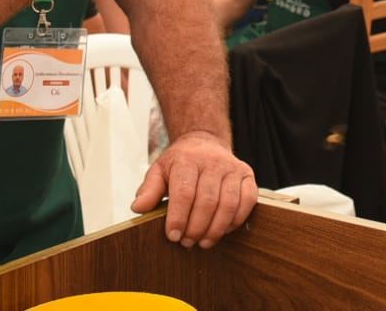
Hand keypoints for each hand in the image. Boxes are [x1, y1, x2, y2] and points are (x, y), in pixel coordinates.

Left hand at [131, 131, 256, 248]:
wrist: (204, 142)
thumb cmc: (180, 162)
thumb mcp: (159, 171)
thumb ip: (149, 189)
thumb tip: (138, 208)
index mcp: (188, 159)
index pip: (184, 192)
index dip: (178, 218)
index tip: (173, 236)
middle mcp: (213, 161)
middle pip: (207, 201)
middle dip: (196, 227)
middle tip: (187, 242)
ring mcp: (233, 167)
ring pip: (228, 204)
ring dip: (216, 228)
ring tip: (203, 242)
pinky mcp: (247, 175)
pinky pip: (247, 201)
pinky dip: (236, 220)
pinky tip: (223, 230)